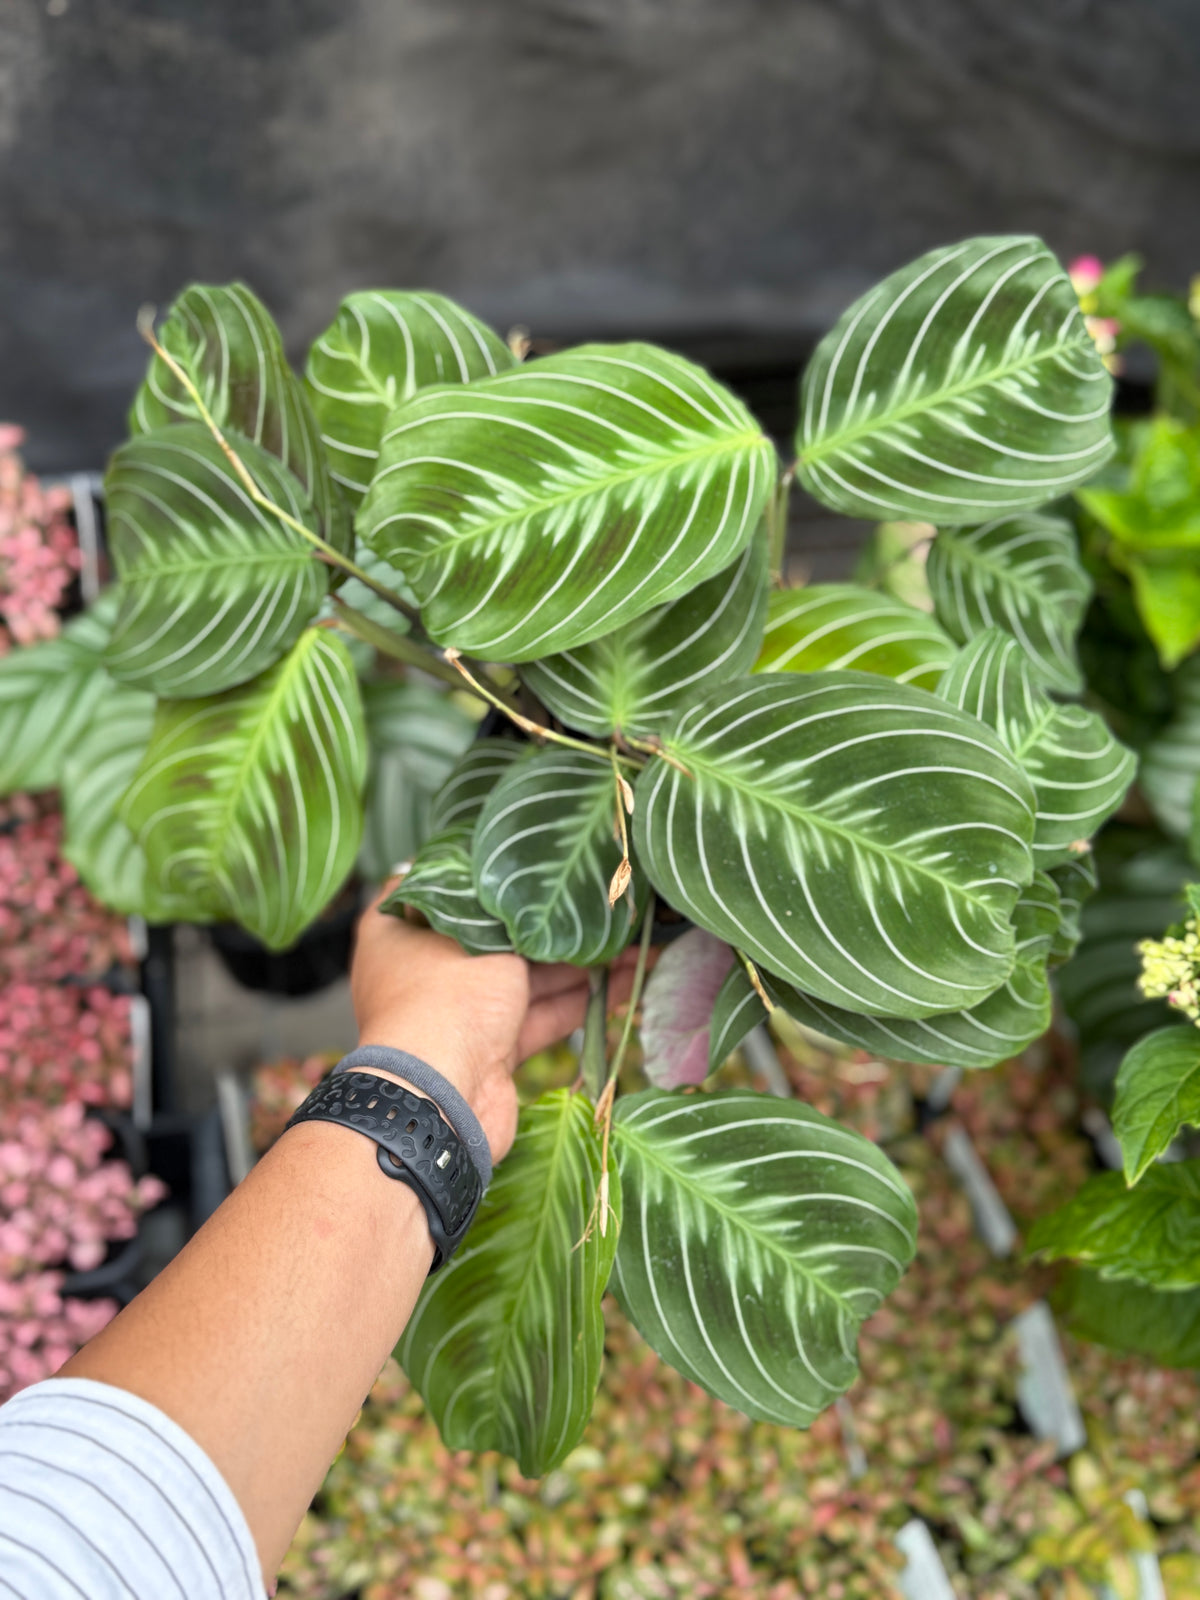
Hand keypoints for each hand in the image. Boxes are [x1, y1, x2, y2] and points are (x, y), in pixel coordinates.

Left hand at [350, 887, 649, 1163]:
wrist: (441, 1099)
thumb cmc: (447, 997)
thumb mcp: (485, 933)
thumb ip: (519, 914)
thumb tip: (544, 890)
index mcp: (399, 929)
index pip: (439, 883)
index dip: (485, 870)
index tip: (528, 855)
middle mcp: (427, 968)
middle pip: (497, 935)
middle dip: (554, 924)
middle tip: (606, 905)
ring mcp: (460, 1012)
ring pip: (527, 978)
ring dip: (581, 963)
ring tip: (634, 942)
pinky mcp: (492, 1051)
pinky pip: (541, 1016)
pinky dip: (582, 1000)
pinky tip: (627, 980)